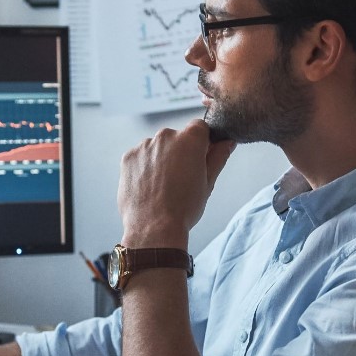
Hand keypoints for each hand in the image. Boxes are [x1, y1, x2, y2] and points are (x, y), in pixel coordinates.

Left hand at [117, 119, 234, 246]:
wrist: (154, 228)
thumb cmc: (183, 208)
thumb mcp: (208, 182)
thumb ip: (218, 157)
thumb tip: (227, 143)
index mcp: (189, 139)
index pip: (199, 127)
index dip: (202, 142)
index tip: (200, 158)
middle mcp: (165, 136)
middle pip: (176, 137)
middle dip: (180, 152)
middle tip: (181, 179)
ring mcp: (144, 146)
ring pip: (157, 147)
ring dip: (161, 159)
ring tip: (163, 186)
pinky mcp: (128, 157)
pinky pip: (141, 157)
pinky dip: (145, 167)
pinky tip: (150, 186)